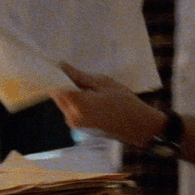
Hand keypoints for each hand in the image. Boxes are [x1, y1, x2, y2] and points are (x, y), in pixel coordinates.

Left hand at [51, 63, 165, 145]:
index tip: (63, 67)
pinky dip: (76, 103)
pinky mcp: (79, 128)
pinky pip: (71, 111)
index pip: (56, 86)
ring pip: (64, 103)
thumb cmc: (125, 103)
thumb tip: (62, 67)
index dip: (57, 76)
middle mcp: (72, 116)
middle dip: (65, 85)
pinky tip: (93, 100)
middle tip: (81, 78)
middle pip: (58, 96)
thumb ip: (80, 76)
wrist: (138, 126)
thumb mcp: (104, 83)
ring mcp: (75, 124)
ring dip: (71, 94)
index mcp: (78, 104)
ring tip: (91, 90)